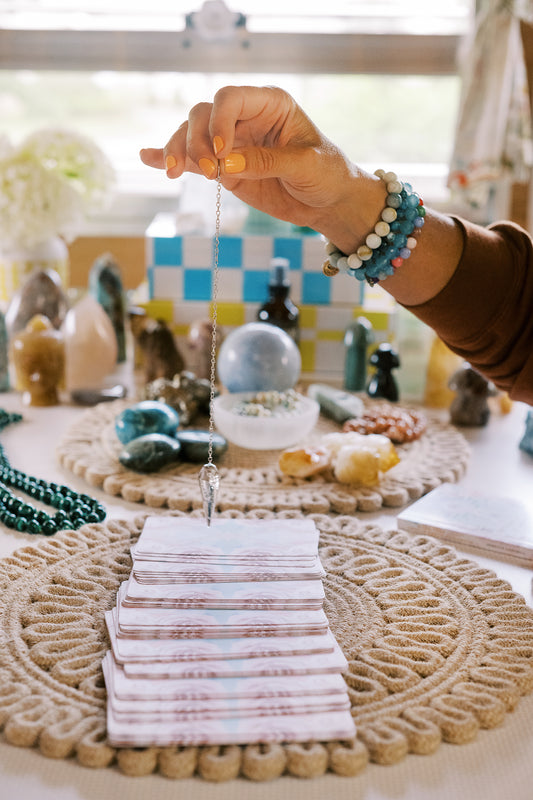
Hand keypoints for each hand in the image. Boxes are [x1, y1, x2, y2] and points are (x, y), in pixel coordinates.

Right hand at [140, 85, 378, 242]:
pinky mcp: (223, 168)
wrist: (329, 202)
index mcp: (269, 104)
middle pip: (203, 114)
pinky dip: (169, 158)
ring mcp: (231, 143)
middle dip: (195, 140)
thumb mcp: (304, 165)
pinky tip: (148, 158)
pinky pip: (193, 160)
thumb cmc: (327, 174)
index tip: (221, 152)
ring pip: (191, 135)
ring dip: (179, 151)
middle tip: (204, 170)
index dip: (219, 120)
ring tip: (175, 172)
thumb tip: (226, 164)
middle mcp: (245, 119)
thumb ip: (266, 161)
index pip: (231, 98)